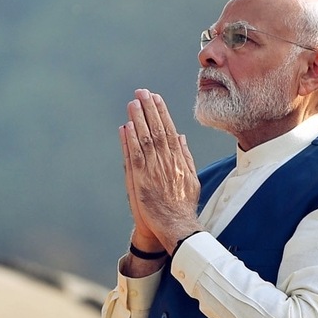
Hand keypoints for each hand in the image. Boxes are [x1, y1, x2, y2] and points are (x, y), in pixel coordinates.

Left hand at [121, 89, 201, 249]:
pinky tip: (126, 127)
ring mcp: (154, 170)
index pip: (169, 130)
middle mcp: (167, 162)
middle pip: (158, 130)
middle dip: (149, 109)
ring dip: (139, 120)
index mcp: (179, 159)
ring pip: (146, 139)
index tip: (155, 98)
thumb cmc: (182, 205)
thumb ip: (185, 156)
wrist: (176, 226)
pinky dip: (130, 141)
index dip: (161, 112)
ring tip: (132, 103)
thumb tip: (181, 136)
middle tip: (141, 92)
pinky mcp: (142, 181)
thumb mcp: (191, 177)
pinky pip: (135, 156)